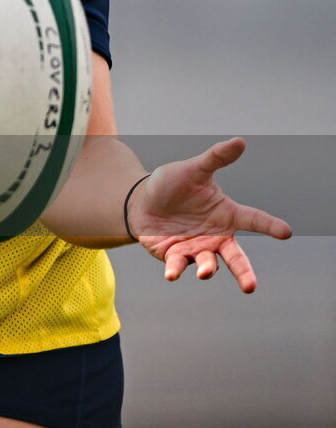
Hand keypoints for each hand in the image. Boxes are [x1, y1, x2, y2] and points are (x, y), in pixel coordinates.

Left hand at [127, 138, 291, 293]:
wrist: (142, 201)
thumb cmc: (173, 184)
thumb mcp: (193, 169)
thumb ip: (216, 158)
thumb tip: (241, 141)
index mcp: (226, 214)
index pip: (253, 219)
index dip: (269, 225)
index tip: (286, 232)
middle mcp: (215, 236)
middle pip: (235, 257)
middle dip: (243, 273)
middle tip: (250, 286)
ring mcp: (197, 249)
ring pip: (208, 264)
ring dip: (207, 269)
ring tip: (205, 272)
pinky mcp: (175, 256)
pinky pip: (178, 265)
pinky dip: (176, 270)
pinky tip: (172, 274)